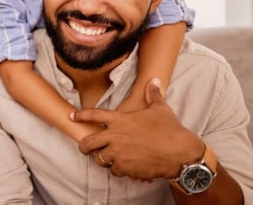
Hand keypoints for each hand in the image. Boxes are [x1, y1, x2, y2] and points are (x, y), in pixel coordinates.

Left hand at [72, 78, 203, 179]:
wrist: (180, 152)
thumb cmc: (170, 129)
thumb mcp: (160, 108)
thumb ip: (152, 95)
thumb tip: (154, 81)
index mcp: (120, 119)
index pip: (94, 115)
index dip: (81, 115)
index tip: (72, 116)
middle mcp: (115, 136)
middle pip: (88, 142)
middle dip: (84, 146)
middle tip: (84, 147)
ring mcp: (119, 153)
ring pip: (99, 159)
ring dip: (101, 159)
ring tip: (106, 158)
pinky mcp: (125, 167)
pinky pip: (113, 170)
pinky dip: (116, 169)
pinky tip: (123, 167)